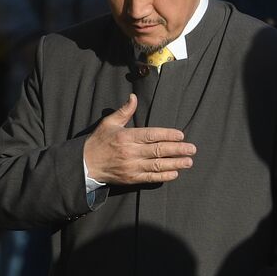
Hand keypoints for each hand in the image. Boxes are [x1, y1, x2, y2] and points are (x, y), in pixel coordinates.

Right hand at [81, 94, 195, 185]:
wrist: (85, 165)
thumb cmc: (98, 142)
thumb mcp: (109, 123)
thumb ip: (124, 111)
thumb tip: (133, 97)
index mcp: (126, 137)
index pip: (151, 135)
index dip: (167, 135)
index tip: (181, 135)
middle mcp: (130, 152)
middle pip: (158, 150)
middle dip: (177, 150)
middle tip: (192, 149)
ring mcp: (131, 167)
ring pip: (157, 165)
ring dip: (175, 164)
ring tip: (188, 161)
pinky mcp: (131, 179)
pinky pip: (150, 178)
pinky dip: (163, 176)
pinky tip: (175, 173)